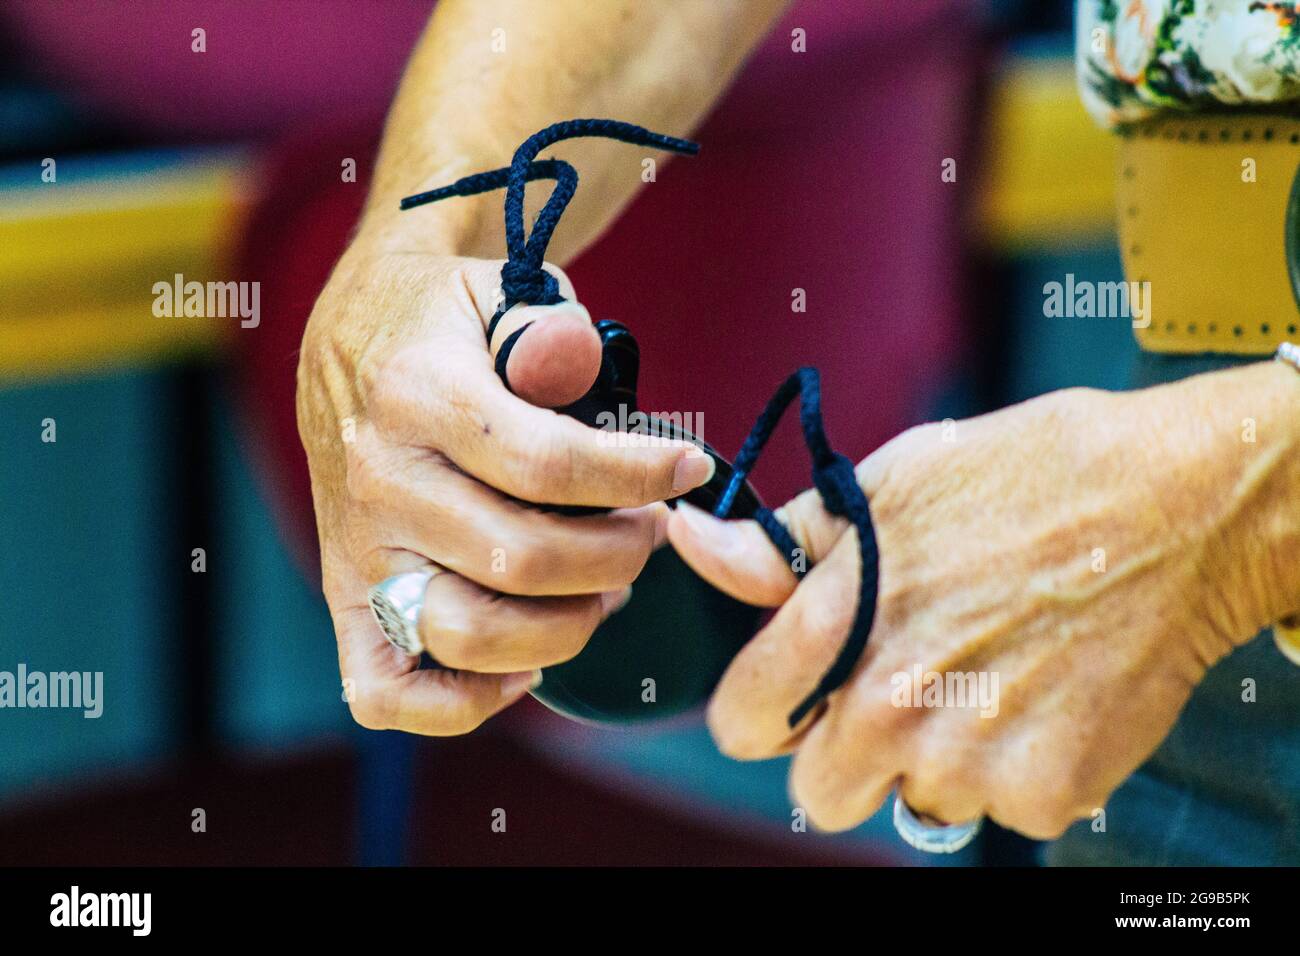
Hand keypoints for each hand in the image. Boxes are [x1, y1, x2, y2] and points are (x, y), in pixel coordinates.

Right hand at [297, 244, 712, 734]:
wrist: (352, 338)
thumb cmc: (447, 320)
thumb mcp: (499, 293)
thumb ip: (546, 328)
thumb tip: (576, 359)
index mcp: (417, 395)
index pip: (548, 464)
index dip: (640, 476)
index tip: (690, 467)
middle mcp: (379, 480)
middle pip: (524, 559)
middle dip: (620, 555)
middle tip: (652, 531)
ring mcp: (356, 550)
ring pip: (470, 632)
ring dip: (568, 625)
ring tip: (609, 589)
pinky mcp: (346, 598)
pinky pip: (387, 692)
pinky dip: (464, 703)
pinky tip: (526, 666)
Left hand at [669, 370, 1299, 837]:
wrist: (1179, 506)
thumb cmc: (1025, 477)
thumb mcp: (886, 486)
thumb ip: (779, 547)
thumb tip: (692, 545)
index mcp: (836, 627)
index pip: (740, 725)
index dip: (763, 707)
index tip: (797, 691)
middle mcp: (890, 707)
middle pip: (819, 790)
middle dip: (849, 748)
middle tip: (909, 685)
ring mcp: (968, 759)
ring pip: (912, 802)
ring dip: (937, 761)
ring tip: (988, 677)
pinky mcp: (1044, 792)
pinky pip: (998, 811)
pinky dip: (1018, 770)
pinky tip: (1045, 695)